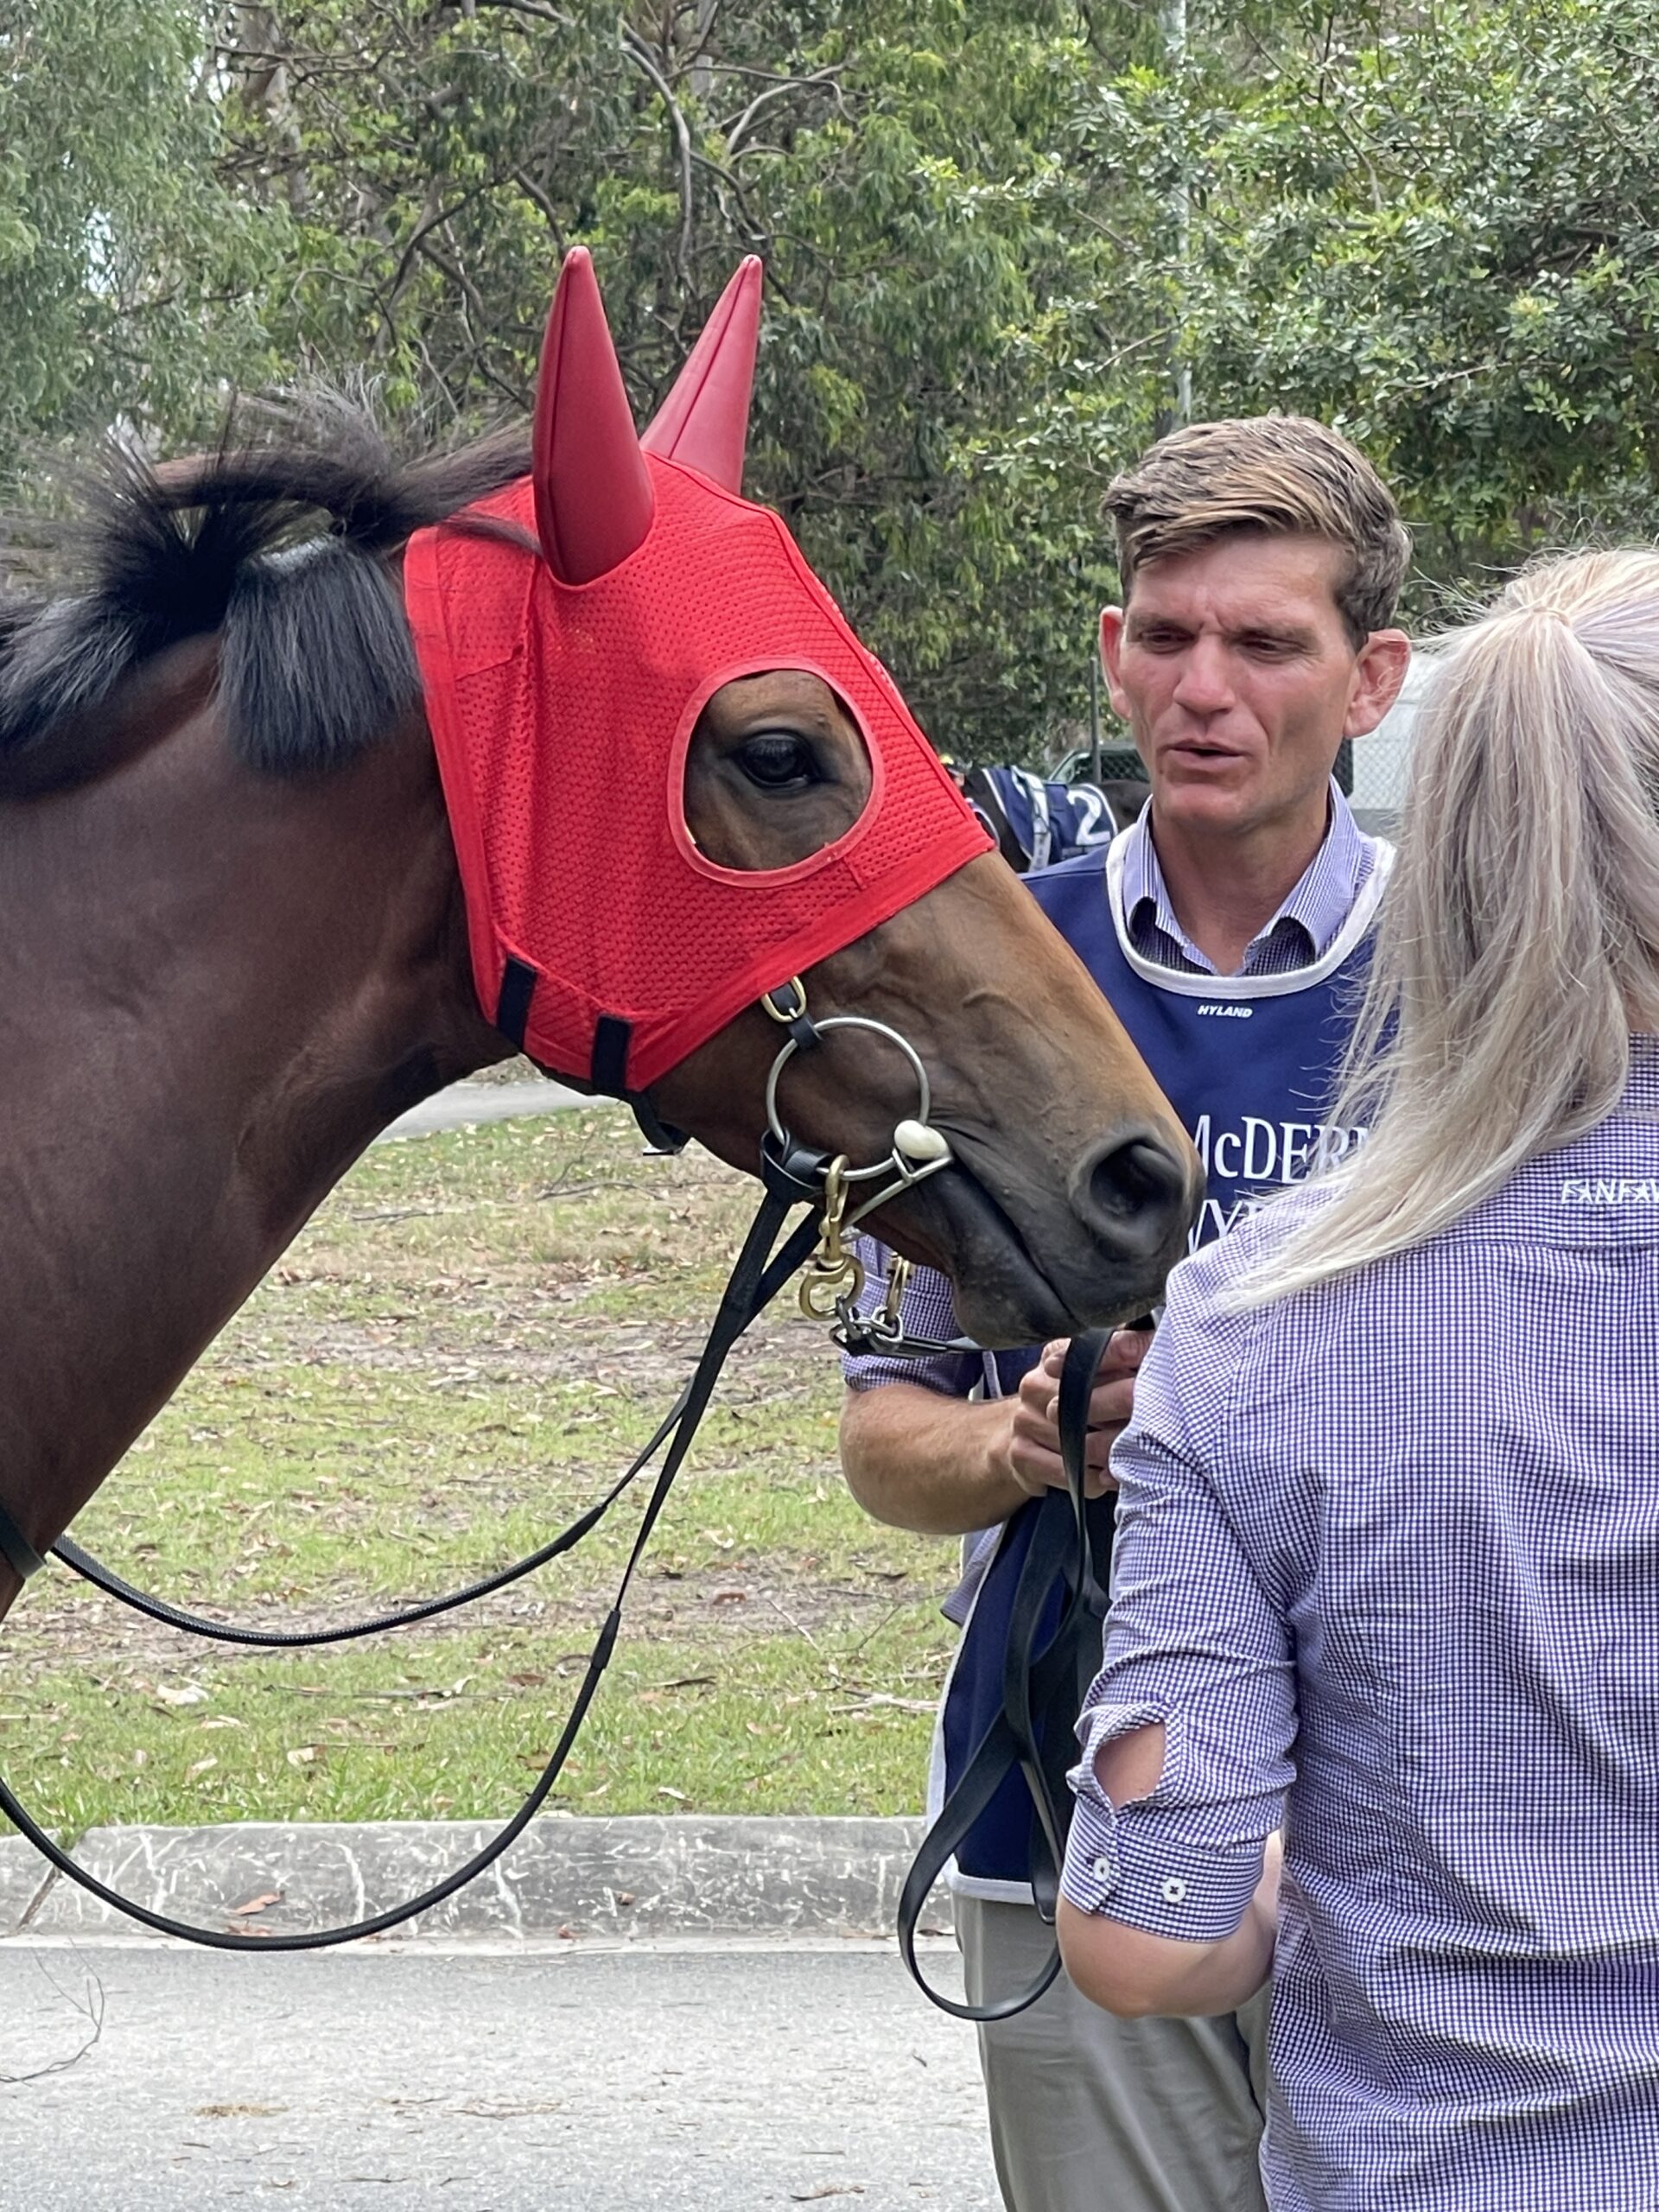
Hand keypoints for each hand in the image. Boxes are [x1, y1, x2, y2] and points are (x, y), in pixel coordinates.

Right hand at [1002, 1329, 1151, 1500]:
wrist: (1022, 1435)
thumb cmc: (1070, 1405)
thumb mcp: (1090, 1376)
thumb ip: (1121, 1358)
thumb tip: (1162, 1345)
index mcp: (1056, 1356)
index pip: (1092, 1351)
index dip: (1127, 1359)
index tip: (1156, 1373)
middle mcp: (1035, 1383)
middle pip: (1089, 1400)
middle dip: (1125, 1415)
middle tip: (1156, 1425)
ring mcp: (1024, 1419)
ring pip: (1081, 1442)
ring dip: (1112, 1455)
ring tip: (1134, 1459)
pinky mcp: (1020, 1453)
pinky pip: (1067, 1471)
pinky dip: (1093, 1480)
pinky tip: (1106, 1478)